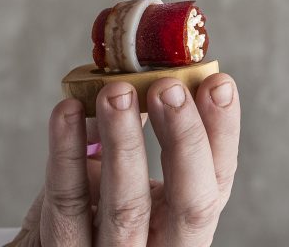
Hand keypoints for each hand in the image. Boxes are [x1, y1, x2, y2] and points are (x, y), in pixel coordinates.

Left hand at [9, 74, 240, 245]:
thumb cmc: (96, 208)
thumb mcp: (132, 179)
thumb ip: (147, 132)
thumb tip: (150, 64)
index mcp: (185, 224)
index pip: (218, 181)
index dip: (222, 133)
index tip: (217, 82)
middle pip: (189, 204)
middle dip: (184, 140)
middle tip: (168, 87)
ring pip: (127, 207)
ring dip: (124, 143)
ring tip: (116, 91)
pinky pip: (67, 203)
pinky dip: (67, 152)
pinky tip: (67, 111)